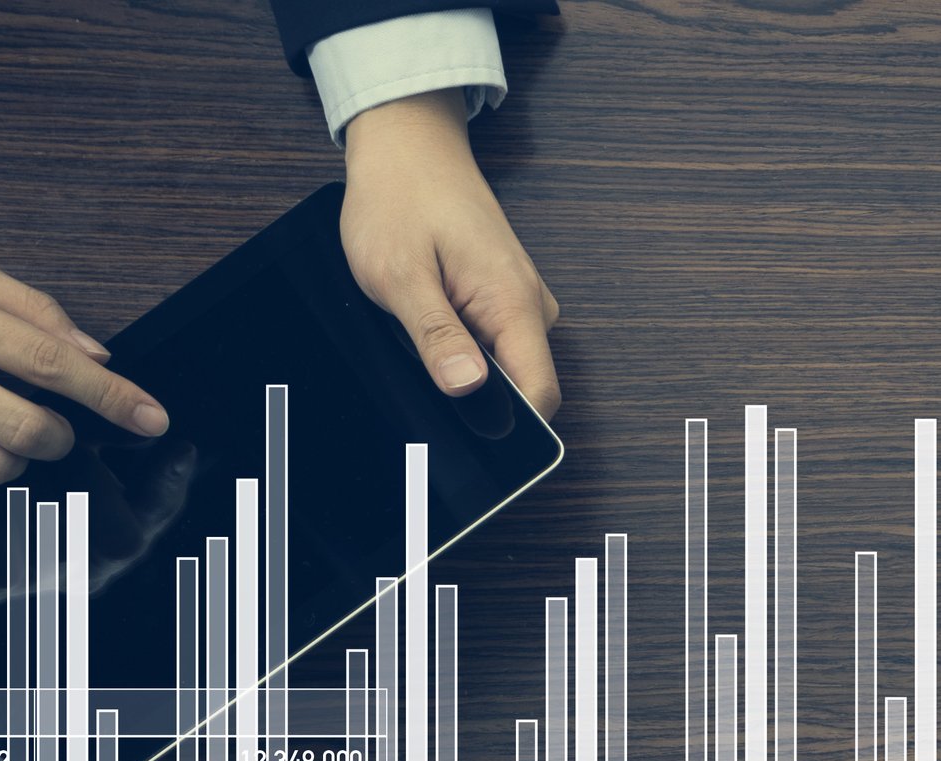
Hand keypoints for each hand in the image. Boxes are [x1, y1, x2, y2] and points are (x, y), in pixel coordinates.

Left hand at [340, 92, 561, 418]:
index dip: (509, 427)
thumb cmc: (400, 197)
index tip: (467, 434)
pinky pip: (492, 341)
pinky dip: (460, 342)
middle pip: (522, 387)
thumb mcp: (400, 274)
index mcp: (514, 302)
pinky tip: (428, 315)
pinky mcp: (502, 296)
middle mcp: (530, 305)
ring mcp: (519, 301)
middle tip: (420, 360)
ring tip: (418, 325)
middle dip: (475, 394)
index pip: (539, 395)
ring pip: (504, 366)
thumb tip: (466, 388)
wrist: (407, 146)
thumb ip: (436, 335)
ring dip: (462, 363)